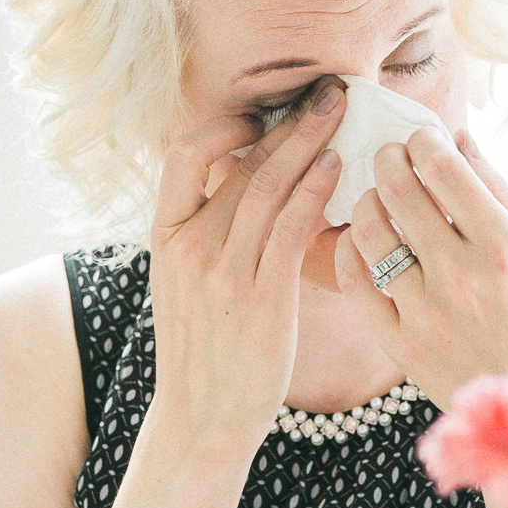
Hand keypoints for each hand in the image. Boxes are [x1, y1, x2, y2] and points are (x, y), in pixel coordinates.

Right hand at [140, 81, 344, 458]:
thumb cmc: (202, 352)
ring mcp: (223, 270)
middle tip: (329, 91)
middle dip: (289, 121)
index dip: (224, 126)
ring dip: (310, 141)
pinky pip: (291, 226)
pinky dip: (316, 189)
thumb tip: (239, 191)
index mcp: (164, 239)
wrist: (200, 417)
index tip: (261, 117)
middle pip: (241, 162)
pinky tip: (338, 169)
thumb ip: (203, 237)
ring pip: (269, 183)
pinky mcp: (261, 295)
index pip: (183, 155)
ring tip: (342, 113)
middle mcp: (189, 247)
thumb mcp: (183, 285)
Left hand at [335, 126, 507, 408]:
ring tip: (374, 196)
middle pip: (401, 193)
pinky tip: (356, 238)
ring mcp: (426, 311)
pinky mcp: (398, 341)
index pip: (448, 172)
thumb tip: (460, 138)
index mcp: (504, 250)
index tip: (419, 137)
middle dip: (387, 159)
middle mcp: (462, 277)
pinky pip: (355, 283)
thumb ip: (499, 195)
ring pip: (371, 232)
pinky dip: (348, 250)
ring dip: (365, 201)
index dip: (424, 141)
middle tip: (386, 155)